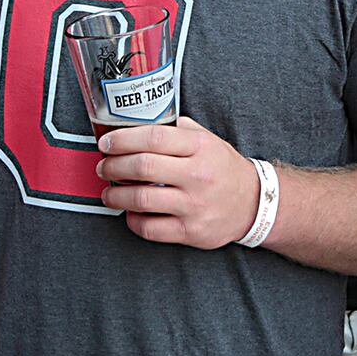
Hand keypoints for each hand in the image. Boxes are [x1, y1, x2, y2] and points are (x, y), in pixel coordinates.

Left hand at [96, 117, 258, 248]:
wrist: (253, 203)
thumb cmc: (223, 169)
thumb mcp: (208, 140)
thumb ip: (178, 130)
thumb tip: (139, 124)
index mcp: (200, 148)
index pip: (153, 138)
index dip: (123, 139)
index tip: (106, 143)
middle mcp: (197, 175)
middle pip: (142, 167)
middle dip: (113, 166)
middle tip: (103, 167)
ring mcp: (194, 205)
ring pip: (141, 199)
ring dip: (116, 195)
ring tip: (108, 193)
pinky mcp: (191, 231)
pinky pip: (151, 228)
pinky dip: (133, 220)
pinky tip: (130, 213)